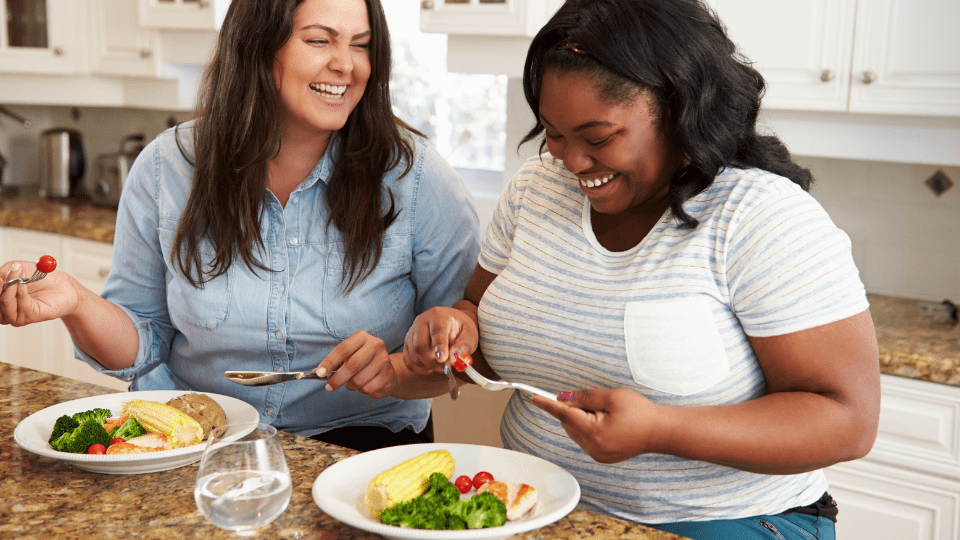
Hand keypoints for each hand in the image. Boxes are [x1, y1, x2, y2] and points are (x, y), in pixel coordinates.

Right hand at [0, 261, 81, 326]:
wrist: (64, 286)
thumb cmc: (41, 276)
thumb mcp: (17, 268)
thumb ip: (1, 274)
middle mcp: (4, 308)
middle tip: (4, 277)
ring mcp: (15, 314)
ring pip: (3, 304)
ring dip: (9, 289)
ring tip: (18, 279)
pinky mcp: (28, 317)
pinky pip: (19, 306)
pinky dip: (19, 293)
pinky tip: (24, 284)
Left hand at [315, 331, 397, 398]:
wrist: (386, 370)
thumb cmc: (363, 362)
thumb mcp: (349, 357)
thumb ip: (335, 363)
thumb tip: (318, 372)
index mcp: (362, 337)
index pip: (343, 349)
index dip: (329, 362)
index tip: (320, 373)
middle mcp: (375, 345)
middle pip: (352, 365)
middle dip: (337, 379)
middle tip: (329, 386)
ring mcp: (384, 359)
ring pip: (359, 379)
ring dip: (351, 385)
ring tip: (352, 383)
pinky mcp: (389, 374)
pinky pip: (368, 388)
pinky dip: (362, 390)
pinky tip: (365, 384)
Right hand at [402, 305, 477, 374]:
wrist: (452, 325)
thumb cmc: (461, 329)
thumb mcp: (470, 335)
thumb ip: (463, 346)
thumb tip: (453, 359)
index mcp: (438, 315)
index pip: (437, 332)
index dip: (439, 346)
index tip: (442, 360)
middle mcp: (422, 321)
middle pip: (420, 345)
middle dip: (432, 361)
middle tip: (445, 369)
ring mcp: (412, 331)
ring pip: (413, 354)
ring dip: (427, 366)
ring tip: (440, 366)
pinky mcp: (407, 342)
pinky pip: (408, 359)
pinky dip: (418, 368)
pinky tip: (429, 368)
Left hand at [533, 388, 661, 463]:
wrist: (661, 431)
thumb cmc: (640, 412)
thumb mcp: (611, 397)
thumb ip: (584, 397)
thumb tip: (563, 399)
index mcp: (594, 432)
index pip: (564, 415)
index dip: (548, 404)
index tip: (534, 397)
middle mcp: (593, 447)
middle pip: (569, 423)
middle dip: (574, 409)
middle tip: (594, 401)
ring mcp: (598, 454)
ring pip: (576, 432)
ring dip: (581, 419)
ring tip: (606, 413)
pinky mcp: (602, 456)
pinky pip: (586, 439)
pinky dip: (588, 428)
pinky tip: (607, 422)